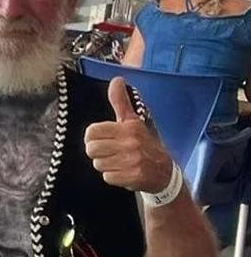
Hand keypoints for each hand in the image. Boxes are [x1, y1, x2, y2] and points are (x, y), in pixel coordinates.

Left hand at [84, 76, 173, 192]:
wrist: (164, 171)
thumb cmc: (144, 144)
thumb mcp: (133, 121)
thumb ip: (120, 102)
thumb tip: (116, 79)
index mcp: (128, 127)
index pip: (91, 132)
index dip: (93, 137)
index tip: (104, 139)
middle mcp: (131, 143)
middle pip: (91, 149)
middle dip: (98, 153)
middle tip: (112, 152)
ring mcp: (133, 160)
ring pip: (98, 164)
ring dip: (106, 165)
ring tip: (120, 162)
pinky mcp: (133, 177)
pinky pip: (107, 177)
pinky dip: (113, 177)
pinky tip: (125, 172)